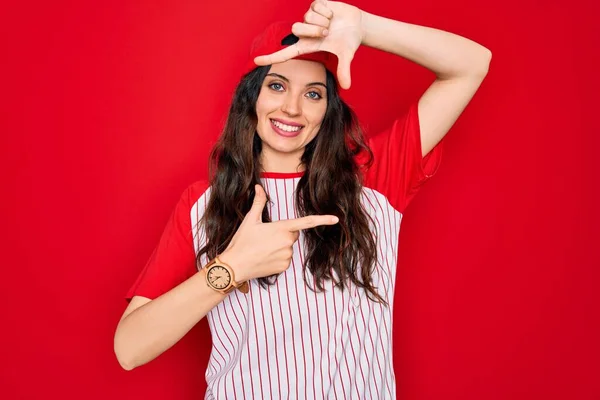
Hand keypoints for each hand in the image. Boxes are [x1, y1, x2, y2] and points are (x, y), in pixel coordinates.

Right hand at [218, 184, 338, 281]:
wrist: (235, 266)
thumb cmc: (241, 242)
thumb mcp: (250, 220)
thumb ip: (258, 202)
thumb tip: (259, 187)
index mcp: (282, 228)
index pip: (306, 222)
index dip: (323, 219)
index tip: (336, 219)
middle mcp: (287, 242)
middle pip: (292, 234)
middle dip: (283, 233)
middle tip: (265, 237)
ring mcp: (287, 256)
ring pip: (288, 247)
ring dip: (279, 246)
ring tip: (262, 249)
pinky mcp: (284, 267)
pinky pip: (285, 259)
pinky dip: (277, 257)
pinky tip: (264, 258)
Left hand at [254, 1, 364, 88]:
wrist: (357, 25)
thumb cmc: (348, 41)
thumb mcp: (346, 56)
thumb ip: (344, 70)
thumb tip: (347, 87)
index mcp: (306, 46)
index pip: (284, 53)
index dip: (270, 57)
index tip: (256, 61)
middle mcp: (304, 32)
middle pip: (296, 29)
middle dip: (315, 30)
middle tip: (328, 32)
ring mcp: (308, 18)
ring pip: (307, 17)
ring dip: (322, 21)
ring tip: (331, 24)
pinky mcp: (314, 5)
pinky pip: (316, 6)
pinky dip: (327, 11)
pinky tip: (332, 14)